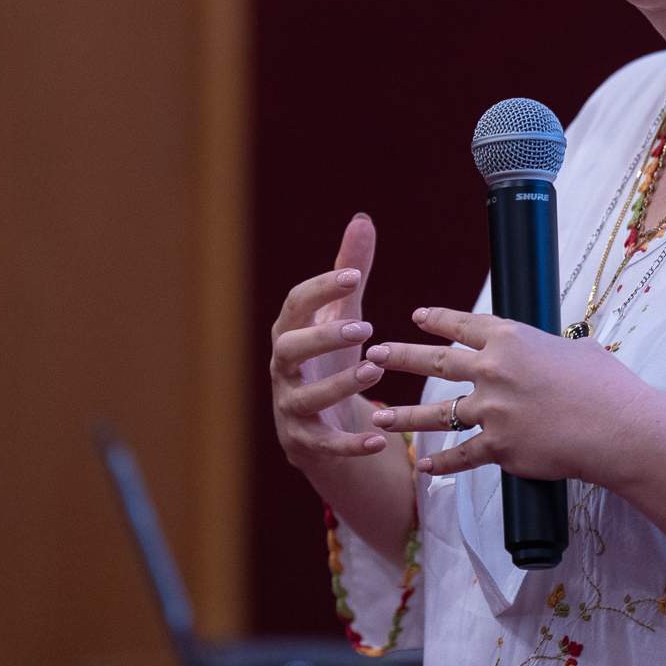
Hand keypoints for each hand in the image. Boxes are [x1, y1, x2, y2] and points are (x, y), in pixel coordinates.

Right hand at [269, 213, 390, 465]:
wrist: (320, 421)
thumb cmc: (330, 357)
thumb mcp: (343, 314)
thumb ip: (350, 270)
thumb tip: (362, 220)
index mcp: (291, 333)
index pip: (295, 306)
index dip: (321, 289)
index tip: (354, 276)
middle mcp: (284, 370)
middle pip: (288, 351)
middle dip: (322, 338)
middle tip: (363, 327)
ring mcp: (291, 407)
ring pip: (304, 399)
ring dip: (338, 385)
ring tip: (375, 370)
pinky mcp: (306, 442)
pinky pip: (324, 444)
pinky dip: (349, 443)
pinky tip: (381, 437)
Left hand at [362, 305, 654, 482]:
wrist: (618, 427)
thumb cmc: (608, 386)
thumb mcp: (578, 351)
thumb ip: (553, 351)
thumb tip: (555, 352)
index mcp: (512, 338)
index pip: (464, 325)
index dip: (438, 320)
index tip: (416, 316)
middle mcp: (494, 370)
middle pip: (437, 362)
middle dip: (400, 356)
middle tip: (373, 354)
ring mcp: (493, 410)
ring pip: (438, 413)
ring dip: (404, 415)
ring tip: (377, 416)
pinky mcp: (499, 448)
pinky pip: (462, 456)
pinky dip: (441, 465)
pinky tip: (423, 467)